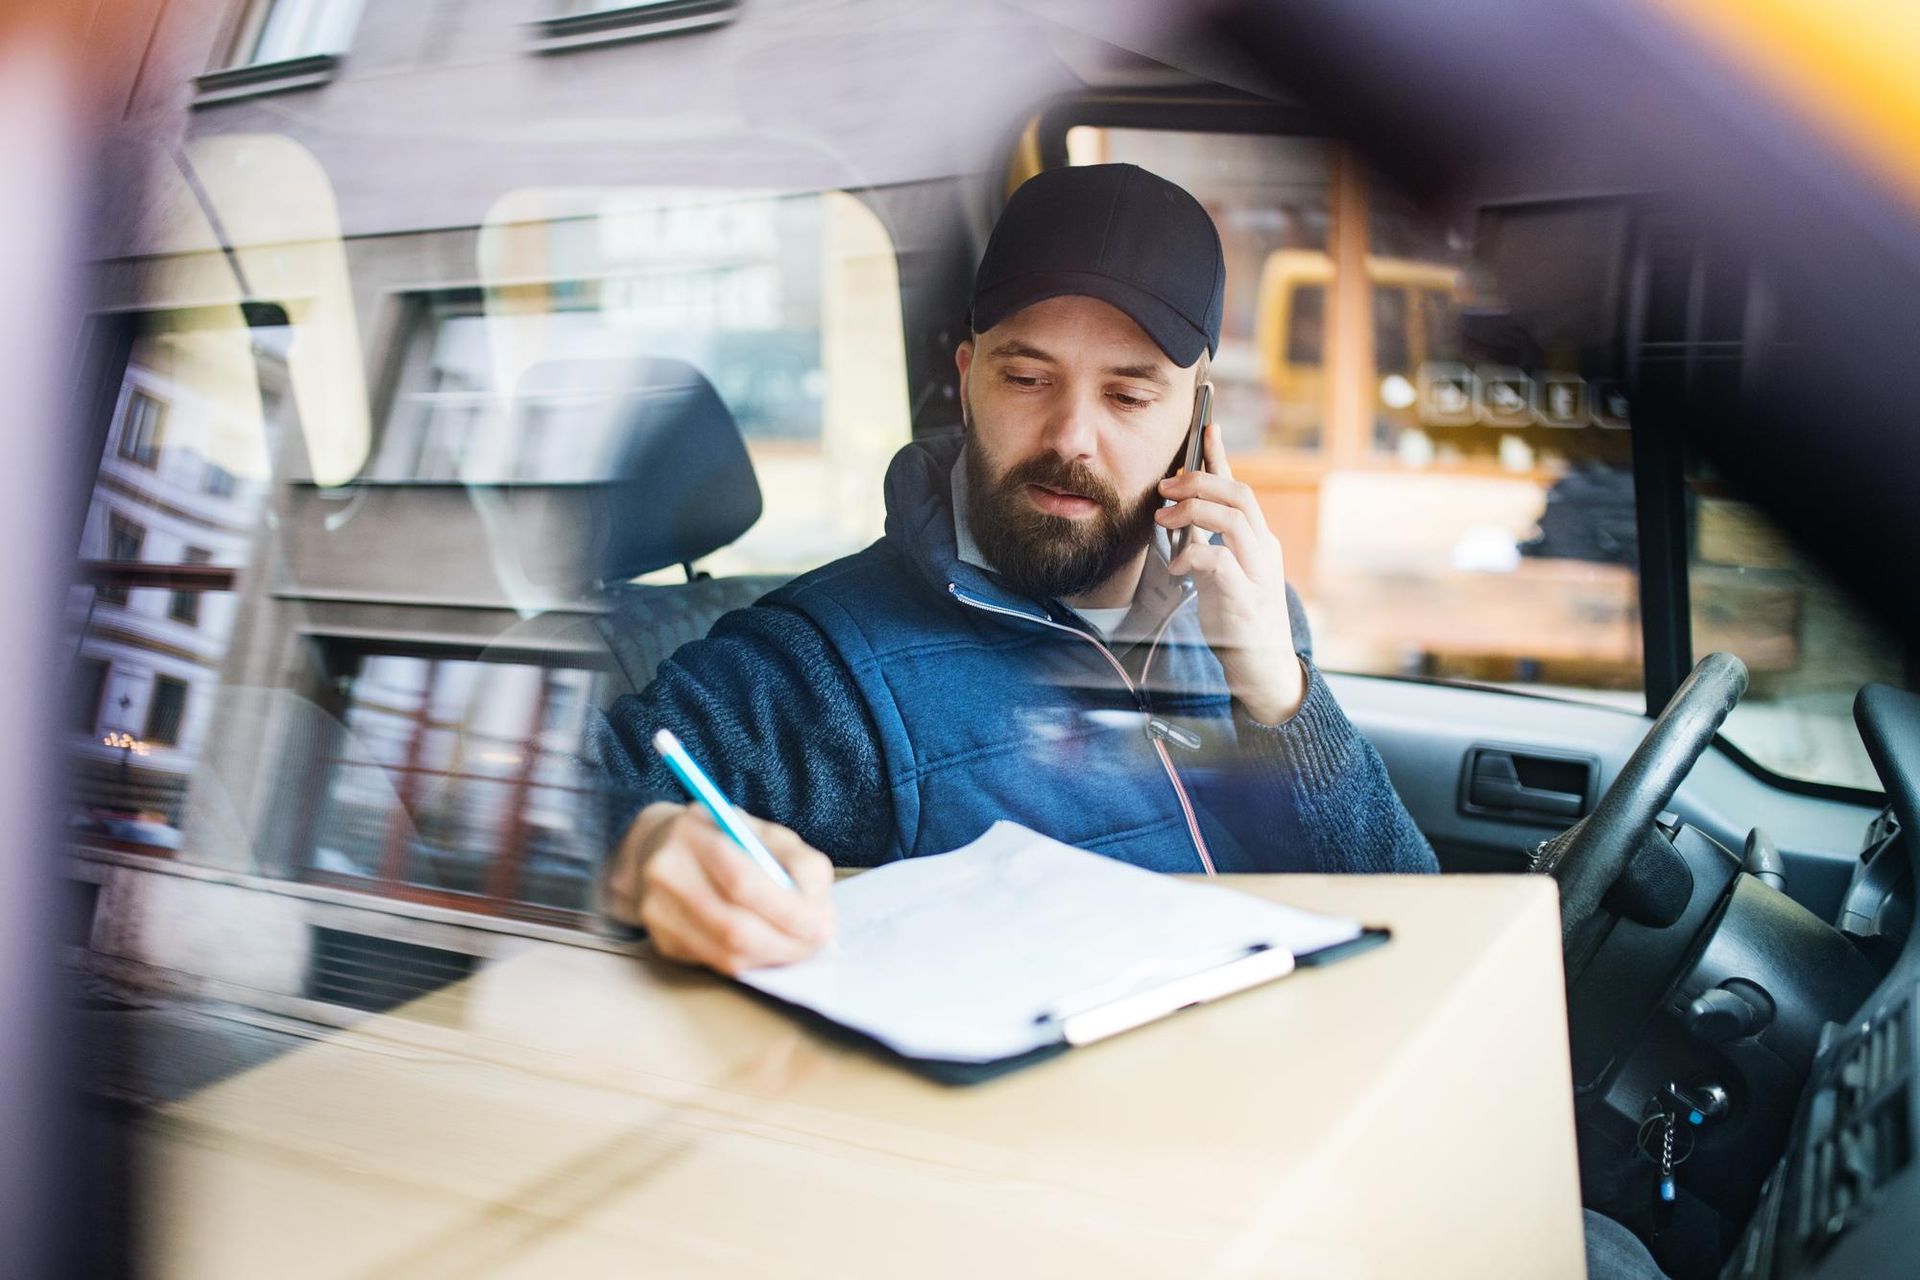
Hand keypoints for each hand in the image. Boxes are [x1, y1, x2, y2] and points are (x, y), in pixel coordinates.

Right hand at [606, 802, 835, 974]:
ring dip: (773, 956)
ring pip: (726, 953)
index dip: (789, 910)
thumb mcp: (762, 830)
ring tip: (801, 946)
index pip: (743, 882)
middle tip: (818, 943)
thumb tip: (815, 902)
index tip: (824, 924)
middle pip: (733, 926)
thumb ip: (796, 859)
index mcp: (693, 834)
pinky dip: (753, 961)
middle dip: (786, 942)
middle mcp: (666, 873)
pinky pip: (717, 963)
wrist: (657, 848)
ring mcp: (657, 911)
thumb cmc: (723, 837)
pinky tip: (771, 948)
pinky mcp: (662, 941)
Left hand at [1155, 419, 1305, 723]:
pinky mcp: (1246, 600)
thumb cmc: (1237, 619)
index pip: (1240, 488)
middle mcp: (1264, 551)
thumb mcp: (1220, 573)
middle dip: (1198, 482)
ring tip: (1164, 519)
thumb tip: (1177, 514)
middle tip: (1165, 487)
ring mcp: (1259, 574)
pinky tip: (1180, 566)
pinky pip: (1221, 563)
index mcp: (1258, 541)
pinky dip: (1196, 556)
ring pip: (1233, 520)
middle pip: (1239, 496)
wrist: (1262, 669)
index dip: (1221, 456)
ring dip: (1193, 511)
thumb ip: (1206, 543)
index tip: (1206, 426)